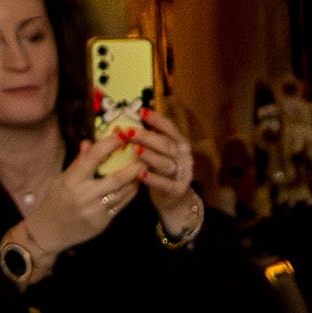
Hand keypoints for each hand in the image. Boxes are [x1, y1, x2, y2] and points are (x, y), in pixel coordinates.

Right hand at [12, 145, 143, 279]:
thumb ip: (78, 162)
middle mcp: (84, 195)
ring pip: (122, 193)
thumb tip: (89, 142)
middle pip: (116, 178)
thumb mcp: (62, 179)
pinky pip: (120, 206)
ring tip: (143, 170)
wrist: (49, 231)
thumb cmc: (55, 201)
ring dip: (135, 181)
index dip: (109, 145)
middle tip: (144, 156)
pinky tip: (134, 186)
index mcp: (72, 180)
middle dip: (134, 167)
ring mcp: (95, 211)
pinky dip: (130, 194)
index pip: (93, 158)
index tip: (121, 136)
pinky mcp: (102, 223)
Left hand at [123, 110, 207, 240]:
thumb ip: (149, 141)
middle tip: (130, 133)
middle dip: (148, 138)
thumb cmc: (161, 172)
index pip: (171, 129)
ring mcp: (183, 174)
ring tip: (136, 151)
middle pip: (167, 145)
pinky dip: (155, 180)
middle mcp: (184, 157)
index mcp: (180, 145)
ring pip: (167, 163)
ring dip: (151, 156)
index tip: (142, 112)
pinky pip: (167, 184)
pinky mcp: (178, 190)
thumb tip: (127, 125)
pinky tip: (141, 175)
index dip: (158, 120)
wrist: (174, 200)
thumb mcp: (159, 154)